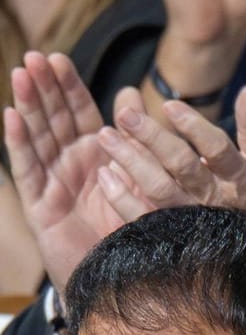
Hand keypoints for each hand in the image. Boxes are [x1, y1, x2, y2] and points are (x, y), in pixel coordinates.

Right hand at [2, 55, 144, 290]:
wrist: (129, 278)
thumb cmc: (138, 228)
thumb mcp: (143, 177)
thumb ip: (135, 138)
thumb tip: (130, 92)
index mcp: (100, 154)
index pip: (80, 112)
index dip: (67, 86)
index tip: (57, 57)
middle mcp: (73, 164)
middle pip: (54, 118)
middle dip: (43, 88)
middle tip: (33, 56)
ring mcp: (54, 182)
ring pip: (38, 137)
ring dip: (27, 106)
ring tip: (20, 74)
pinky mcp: (41, 205)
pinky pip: (28, 169)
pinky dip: (18, 143)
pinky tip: (9, 116)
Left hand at [94, 85, 245, 220]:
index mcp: (241, 179)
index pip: (218, 150)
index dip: (196, 128)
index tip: (170, 105)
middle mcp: (216, 200)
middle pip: (183, 166)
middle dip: (153, 138)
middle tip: (124, 115)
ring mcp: (192, 221)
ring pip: (158, 189)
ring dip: (130, 162)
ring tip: (105, 136)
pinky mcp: (172, 236)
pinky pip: (142, 218)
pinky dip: (121, 198)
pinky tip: (104, 175)